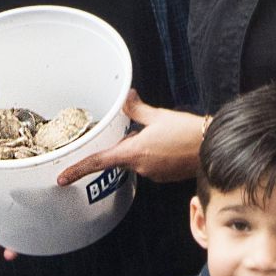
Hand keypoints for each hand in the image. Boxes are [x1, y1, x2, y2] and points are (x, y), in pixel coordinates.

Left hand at [57, 89, 205, 185]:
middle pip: (119, 158)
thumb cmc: (188, 132)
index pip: (99, 162)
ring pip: (135, 160)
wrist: (213, 147)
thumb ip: (137, 109)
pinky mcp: (164, 176)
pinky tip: (166, 143)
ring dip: (140, 148)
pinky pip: (149, 164)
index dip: (78, 169)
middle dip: (124, 145)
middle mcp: (141, 167)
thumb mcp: (158, 115)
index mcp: (134, 152)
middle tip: (139, 130)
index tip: (62, 178)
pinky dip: (152, 154)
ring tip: (160, 134)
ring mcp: (153, 174)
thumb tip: (126, 97)